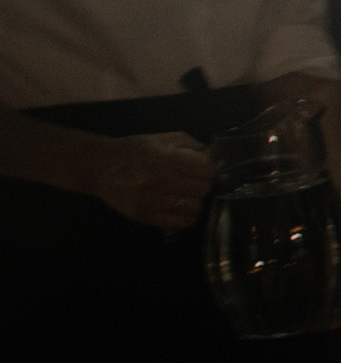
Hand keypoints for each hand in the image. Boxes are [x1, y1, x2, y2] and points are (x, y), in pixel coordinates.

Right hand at [84, 132, 212, 230]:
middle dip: (200, 186)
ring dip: (193, 202)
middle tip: (189, 183)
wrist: (100, 165)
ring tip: (182, 195)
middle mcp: (164, 181)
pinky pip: (179, 223)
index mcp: (171, 159)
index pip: (208, 172)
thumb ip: (196, 148)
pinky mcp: (145, 216)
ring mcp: (154, 200)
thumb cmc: (137, 150)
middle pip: (203, 190)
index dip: (208, 171)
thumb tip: (218, 163)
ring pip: (194, 208)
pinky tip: (179, 209)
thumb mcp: (168, 139)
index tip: (201, 172)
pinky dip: (185, 218)